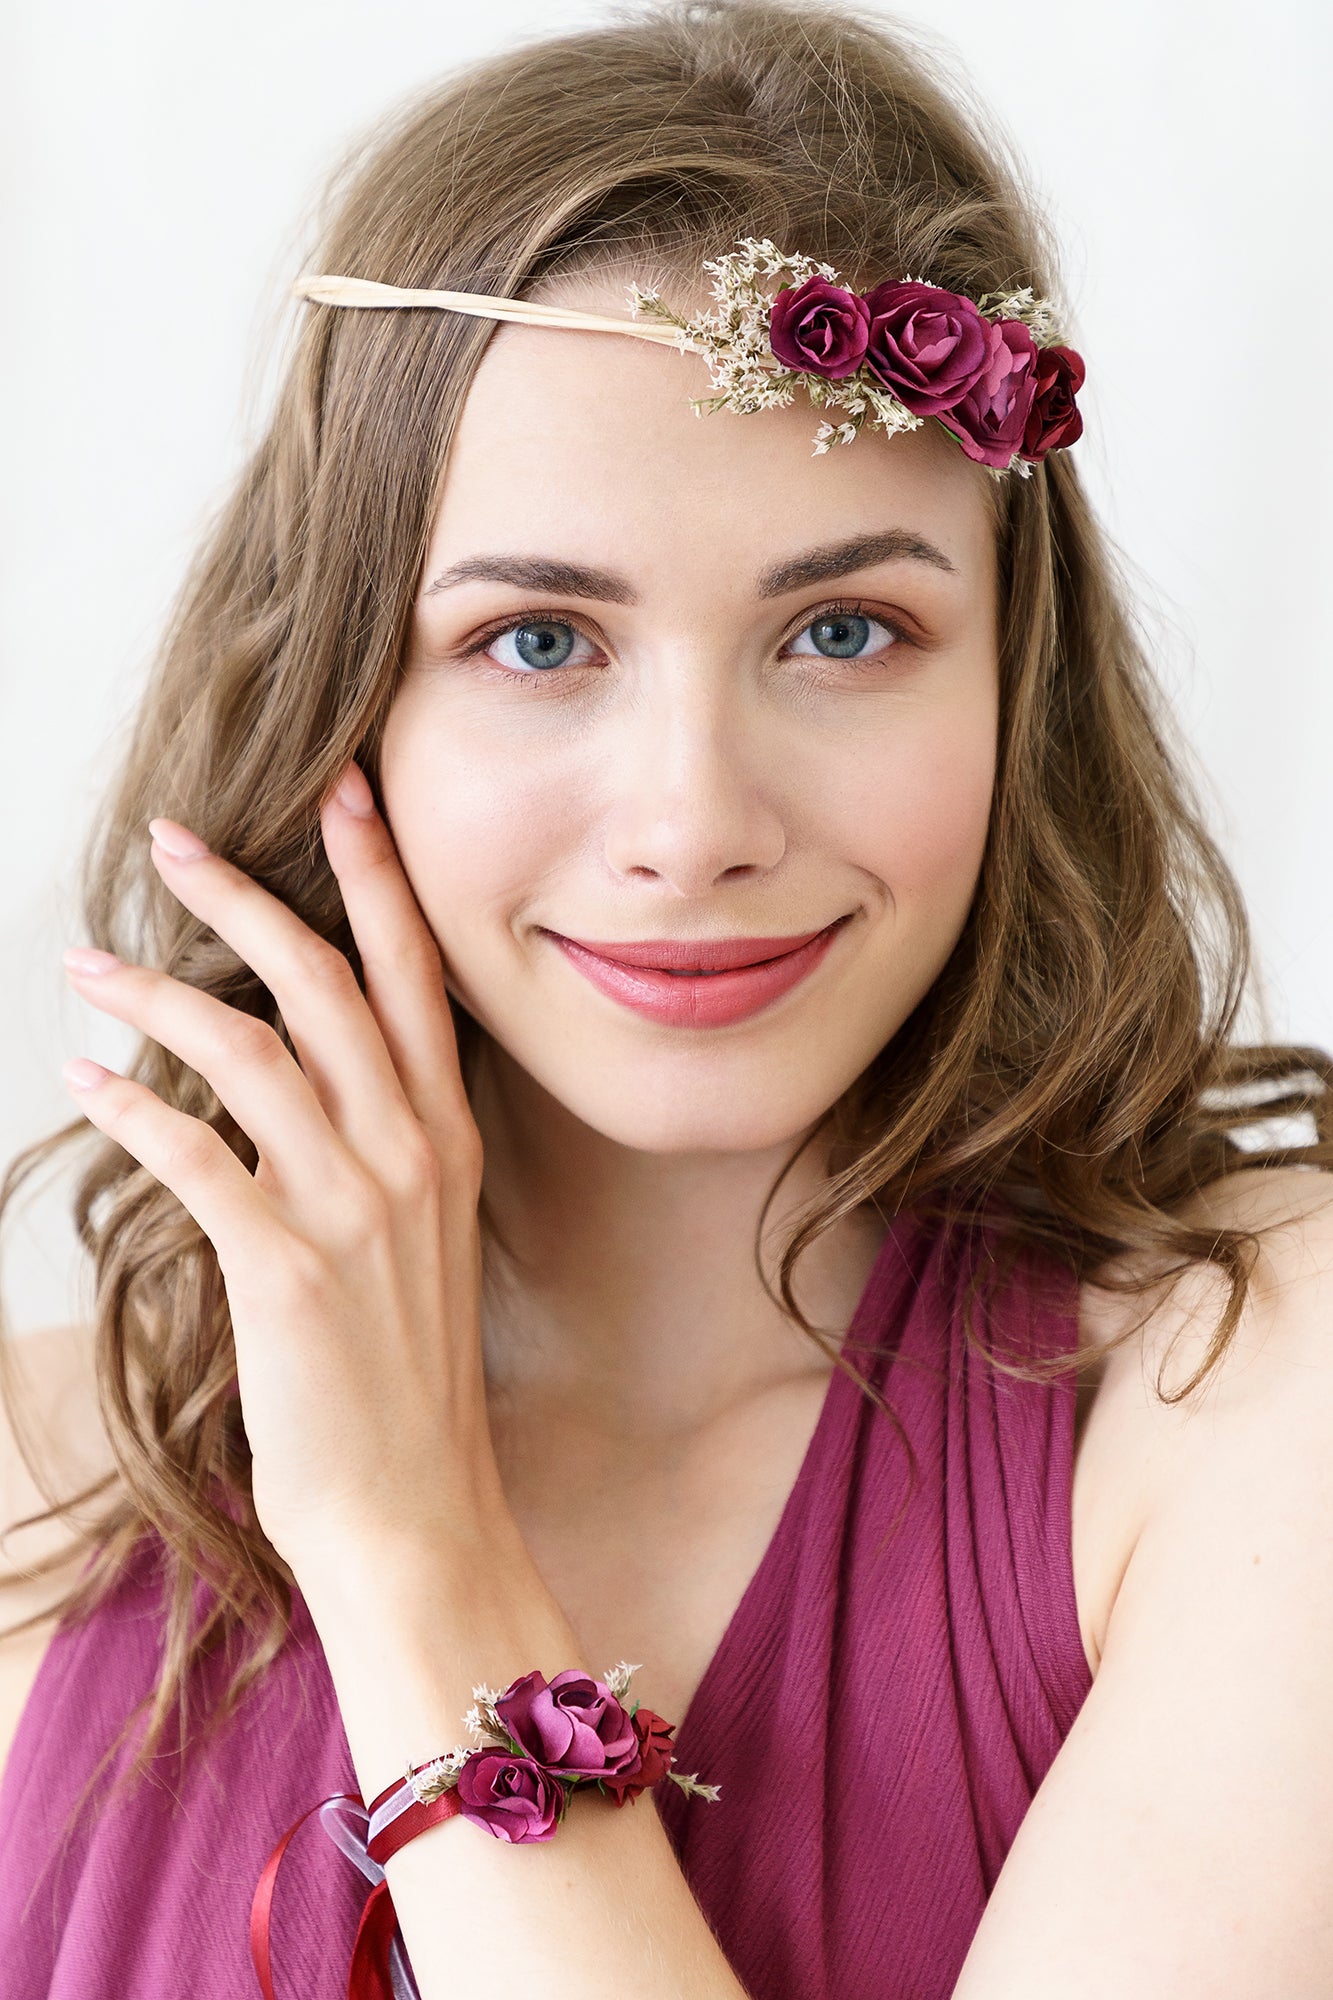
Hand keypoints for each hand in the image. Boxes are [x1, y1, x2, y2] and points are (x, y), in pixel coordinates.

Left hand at [61, 761, 505, 1583]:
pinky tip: (87, 1081)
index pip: (415, 976)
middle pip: (326, 983)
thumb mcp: (419, 1241)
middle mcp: (412, 1152)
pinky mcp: (286, 1266)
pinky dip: (134, 1107)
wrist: (415, 1507)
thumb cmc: (405, 1378)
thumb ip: (377, 1148)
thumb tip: (294, 1077)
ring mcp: (355, 1206)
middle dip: (247, 895)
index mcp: (447, 1138)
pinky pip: (197, 1154)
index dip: (376, 876)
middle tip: (175, 837)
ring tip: (90, 961)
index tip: (342, 790)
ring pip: (250, 1050)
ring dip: (160, 993)